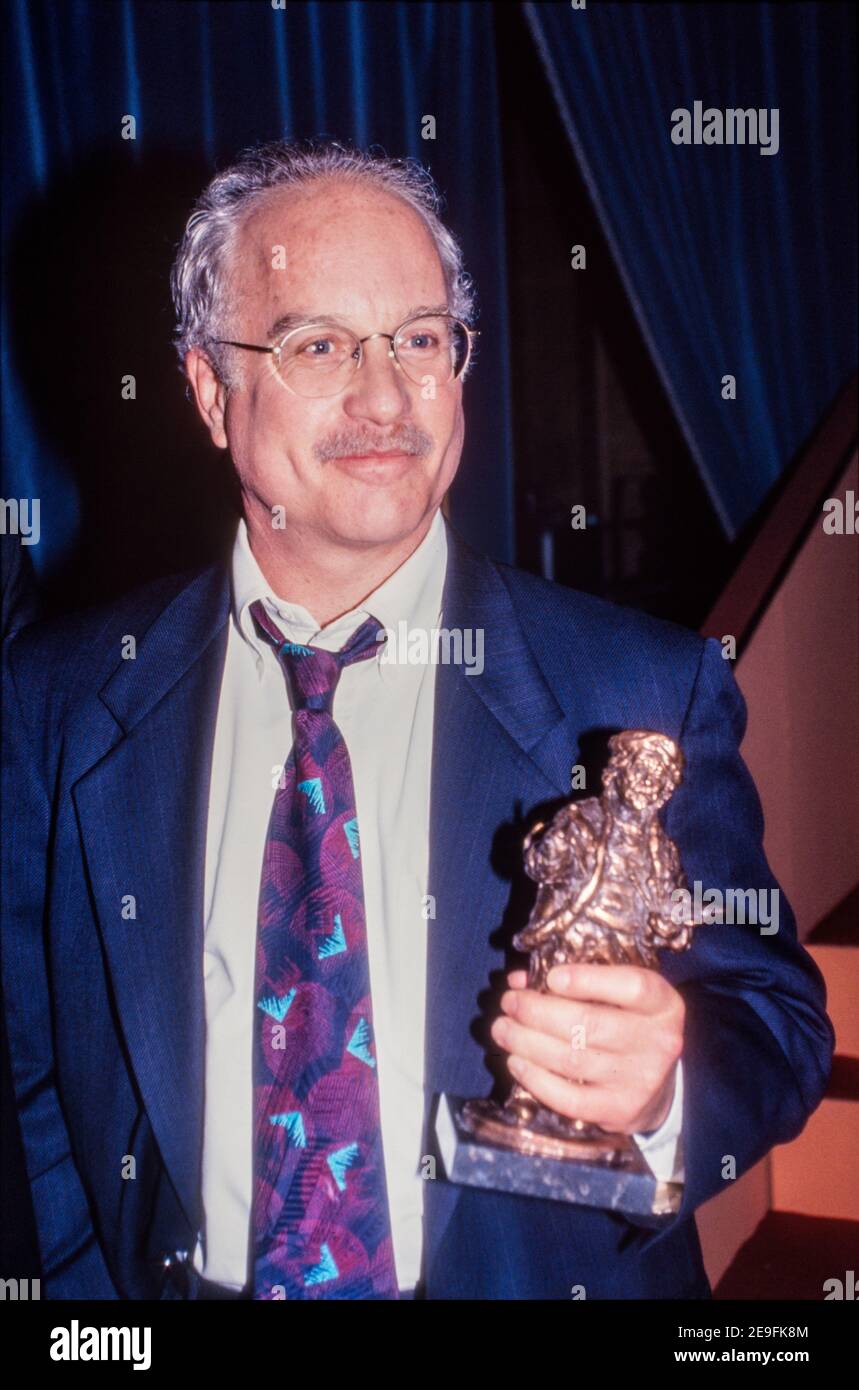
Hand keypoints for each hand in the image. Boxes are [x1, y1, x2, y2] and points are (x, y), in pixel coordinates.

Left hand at [490, 963, 683, 1133]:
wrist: (658, 1086)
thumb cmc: (628, 1025)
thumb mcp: (620, 996)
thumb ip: (579, 981)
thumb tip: (520, 980)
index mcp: (663, 1004)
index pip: (631, 986)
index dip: (587, 979)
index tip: (550, 977)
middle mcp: (659, 1042)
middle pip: (589, 1023)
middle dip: (537, 1011)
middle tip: (509, 1002)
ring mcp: (639, 1080)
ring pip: (571, 1059)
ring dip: (526, 1041)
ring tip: (502, 1028)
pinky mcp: (618, 1110)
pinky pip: (569, 1098)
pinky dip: (536, 1079)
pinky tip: (516, 1061)